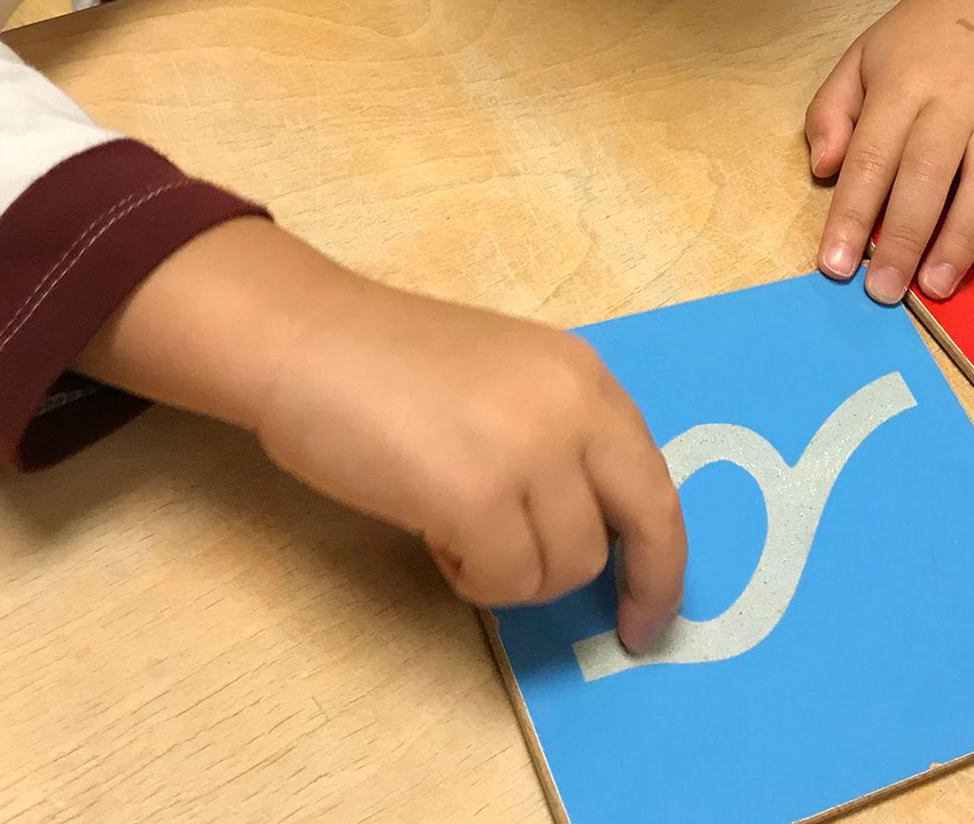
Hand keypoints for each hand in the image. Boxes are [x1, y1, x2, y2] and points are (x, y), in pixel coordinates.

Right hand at [256, 271, 685, 621]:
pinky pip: (507, 580)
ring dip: (519, 574)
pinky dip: (474, 579)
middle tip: (623, 632)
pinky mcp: (477, 496)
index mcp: (586, 377)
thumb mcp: (510, 381)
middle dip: (640, 586)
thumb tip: (592, 525)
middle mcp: (575, 407)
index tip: (652, 608)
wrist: (310, 341)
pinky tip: (435, 538)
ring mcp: (530, 451)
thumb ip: (560, 436)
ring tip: (461, 533)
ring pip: (568, 565)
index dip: (663, 553)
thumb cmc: (390, 364)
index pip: (655, 478)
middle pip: (643, 524)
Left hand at [805, 0, 973, 305]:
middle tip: (886, 292)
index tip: (835, 265)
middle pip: (930, 175)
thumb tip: (824, 169)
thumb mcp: (857, 61)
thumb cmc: (911, 43)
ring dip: (963, 241)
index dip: (852, 214)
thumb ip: (830, 113)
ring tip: (937, 286)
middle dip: (907, 239)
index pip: (873, 156)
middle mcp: (955, 102)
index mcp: (902, 85)